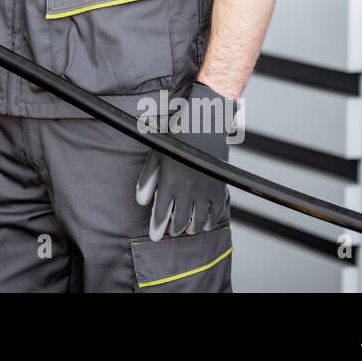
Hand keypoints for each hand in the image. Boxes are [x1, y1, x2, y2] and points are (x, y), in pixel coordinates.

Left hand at [134, 81, 233, 240]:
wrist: (203, 124)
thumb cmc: (175, 136)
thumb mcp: (155, 154)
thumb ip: (147, 179)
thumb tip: (142, 201)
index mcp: (169, 180)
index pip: (162, 211)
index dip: (157, 226)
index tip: (155, 237)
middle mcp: (188, 188)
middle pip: (181, 219)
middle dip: (174, 229)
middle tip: (171, 232)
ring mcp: (205, 189)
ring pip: (199, 219)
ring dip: (192, 228)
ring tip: (187, 230)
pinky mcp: (219, 187)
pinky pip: (216, 211)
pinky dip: (211, 221)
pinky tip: (205, 225)